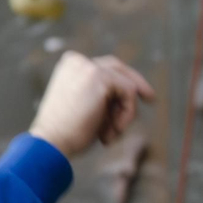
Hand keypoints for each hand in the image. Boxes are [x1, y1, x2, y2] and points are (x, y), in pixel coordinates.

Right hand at [29, 52, 155, 157]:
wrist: (51, 141)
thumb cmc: (65, 130)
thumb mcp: (81, 104)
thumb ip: (100, 93)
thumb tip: (131, 93)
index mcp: (68, 66)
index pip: (104, 68)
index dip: (119, 87)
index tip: (130, 103)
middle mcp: (77, 61)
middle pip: (117, 67)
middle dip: (135, 83)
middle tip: (151, 99)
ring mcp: (88, 67)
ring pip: (126, 84)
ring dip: (125, 111)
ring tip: (109, 133)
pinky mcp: (100, 78)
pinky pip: (130, 92)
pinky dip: (127, 114)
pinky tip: (113, 130)